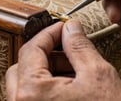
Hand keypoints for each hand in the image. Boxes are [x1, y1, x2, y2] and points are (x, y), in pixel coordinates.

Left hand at [6, 20, 120, 100]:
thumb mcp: (98, 75)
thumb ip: (79, 47)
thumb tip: (70, 29)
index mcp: (32, 94)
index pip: (31, 49)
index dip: (49, 32)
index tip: (63, 27)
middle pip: (22, 66)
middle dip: (46, 53)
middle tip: (68, 48)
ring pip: (26, 84)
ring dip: (47, 70)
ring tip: (74, 69)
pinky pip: (33, 99)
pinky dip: (48, 87)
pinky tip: (70, 86)